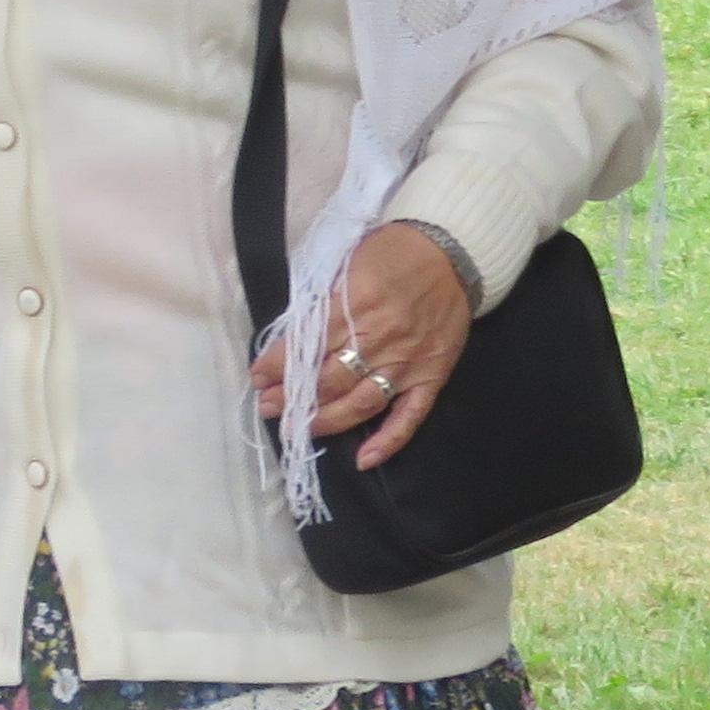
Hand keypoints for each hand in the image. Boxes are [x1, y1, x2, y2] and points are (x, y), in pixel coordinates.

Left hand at [248, 222, 475, 471]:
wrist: (451, 251)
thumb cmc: (392, 253)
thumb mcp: (347, 261)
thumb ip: (322, 298)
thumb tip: (290, 334)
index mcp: (354, 303)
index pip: (306, 344)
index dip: (277, 365)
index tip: (257, 378)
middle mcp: (379, 337)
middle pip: (328, 379)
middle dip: (293, 397)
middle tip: (269, 407)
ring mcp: (407, 362)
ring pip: (361, 403)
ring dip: (326, 421)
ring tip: (299, 429)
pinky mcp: (431, 376)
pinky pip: (410, 416)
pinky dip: (388, 441)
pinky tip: (363, 458)